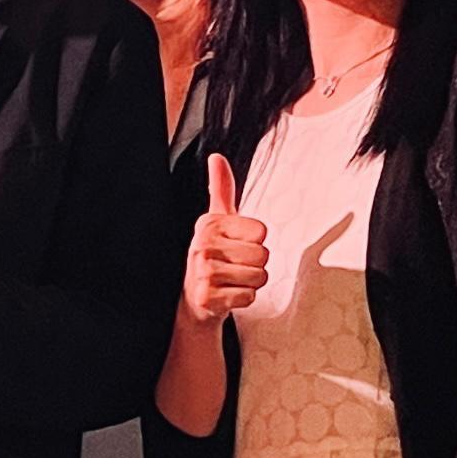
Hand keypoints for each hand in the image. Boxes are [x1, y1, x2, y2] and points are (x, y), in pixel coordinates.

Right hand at [182, 153, 268, 322]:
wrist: (193, 298)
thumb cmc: (211, 257)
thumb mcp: (216, 221)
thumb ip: (221, 189)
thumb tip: (217, 157)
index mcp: (209, 225)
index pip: (261, 232)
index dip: (255, 242)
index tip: (236, 246)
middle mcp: (203, 246)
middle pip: (263, 255)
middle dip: (255, 265)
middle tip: (235, 267)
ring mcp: (203, 273)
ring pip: (259, 277)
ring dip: (250, 283)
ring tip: (232, 281)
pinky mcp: (207, 298)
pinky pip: (249, 297)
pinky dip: (243, 299)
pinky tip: (228, 295)